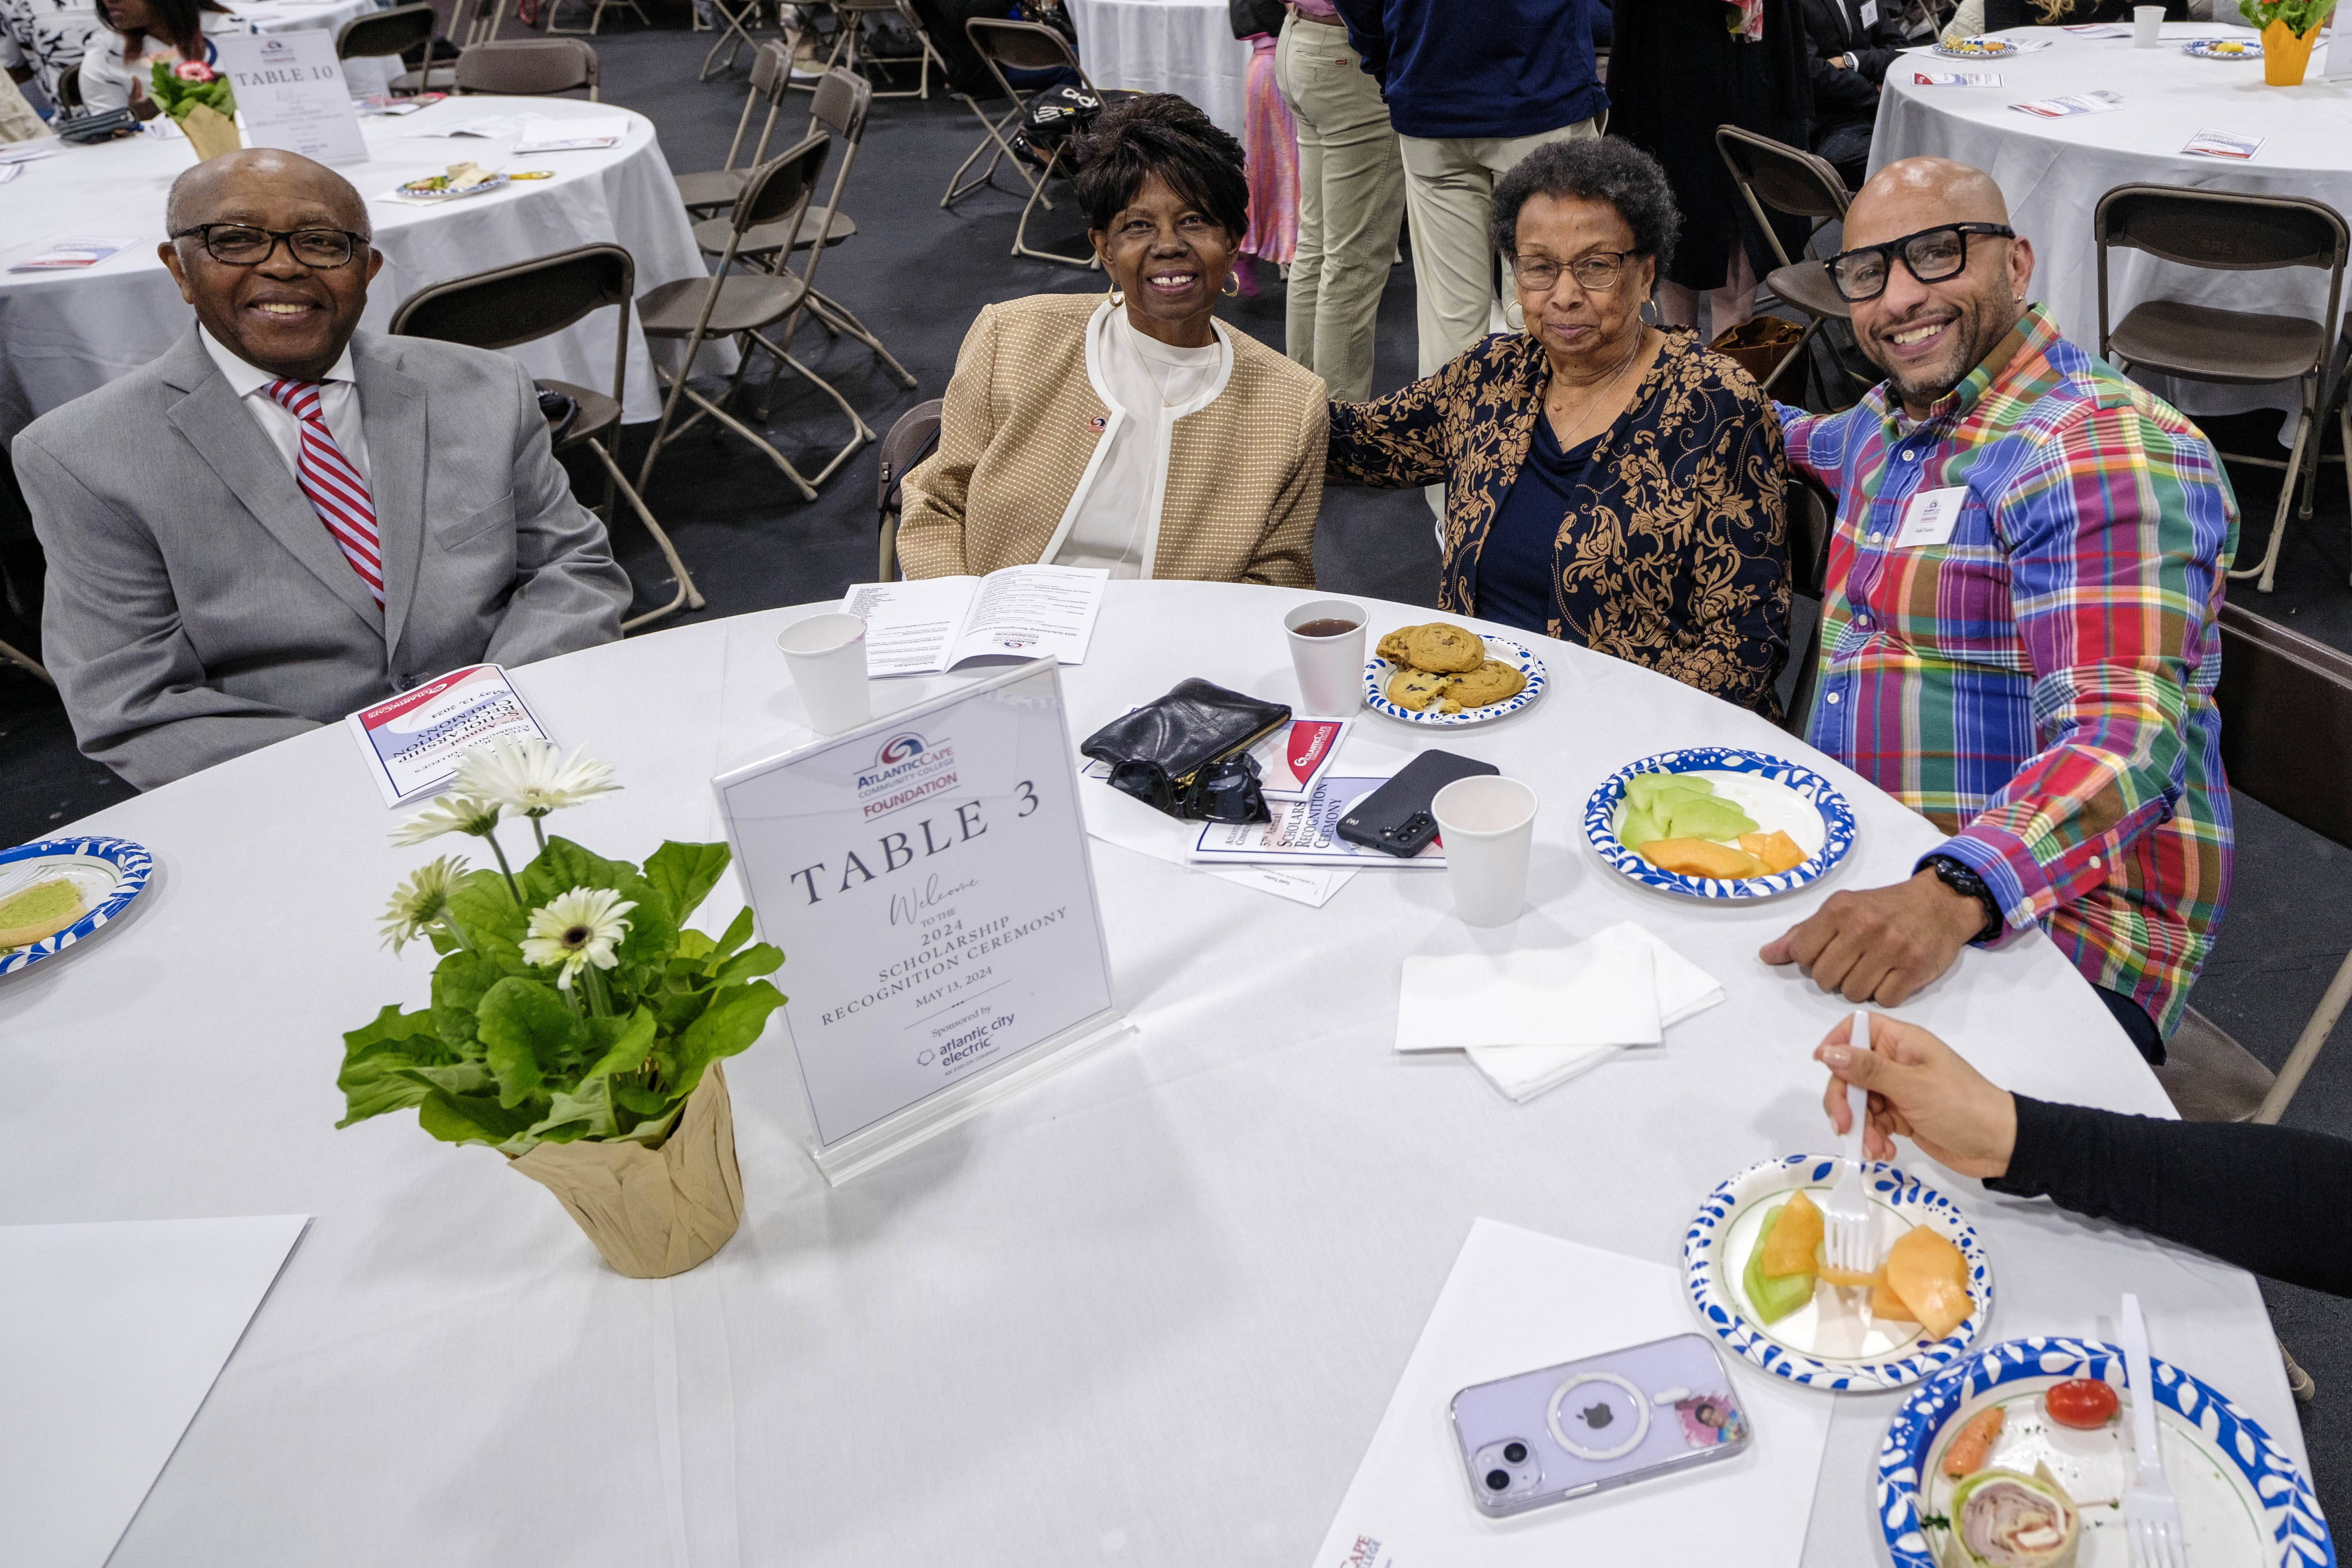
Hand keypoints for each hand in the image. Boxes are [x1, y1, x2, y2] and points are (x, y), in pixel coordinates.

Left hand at [1757, 868, 1983, 1004]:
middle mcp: (1865, 926)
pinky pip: (1883, 1000)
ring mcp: (1892, 948)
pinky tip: (1891, 974)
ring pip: (1852, 993)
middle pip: (1825, 978)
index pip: (1800, 952)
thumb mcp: (1841, 909)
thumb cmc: (1884, 907)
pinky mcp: (1914, 968)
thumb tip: (1767, 956)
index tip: (1826, 951)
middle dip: (1834, 976)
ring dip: (1858, 987)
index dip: (1810, 958)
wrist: (1939, 902)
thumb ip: (1803, 933)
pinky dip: (1885, 993)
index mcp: (1840, 909)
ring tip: (1872, 967)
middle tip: (1852, 961)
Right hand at [1816, 1013, 2016, 1179]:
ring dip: (1860, 1127)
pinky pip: (1873, 1123)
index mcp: (1902, 1042)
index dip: (1836, 1043)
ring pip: (1858, 1102)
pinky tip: (1884, 1152)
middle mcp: (1896, 1062)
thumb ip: (1867, 1070)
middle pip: (1849, 1072)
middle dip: (1843, 1101)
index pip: (1857, 1028)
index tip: (1822, 1065)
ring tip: (1875, 1149)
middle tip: (1844, 1127)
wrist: (1999, 1145)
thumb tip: (1827, 1052)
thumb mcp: (1911, 1086)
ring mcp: (1898, 1090)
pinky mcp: (1901, 1116)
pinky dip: (1873, 1138)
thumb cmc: (1959, 1105)